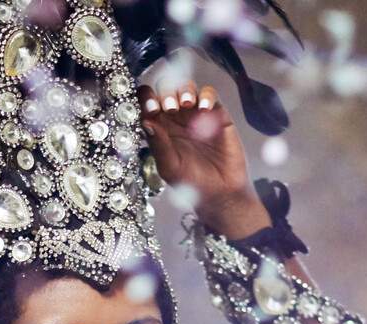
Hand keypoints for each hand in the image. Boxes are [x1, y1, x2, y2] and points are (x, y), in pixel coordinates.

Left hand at [138, 80, 259, 234]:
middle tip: (168, 108)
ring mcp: (195, 114)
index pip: (147, 104)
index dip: (146, 100)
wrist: (220, 192)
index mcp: (159, 128)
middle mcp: (175, 118)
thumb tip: (146, 121)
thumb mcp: (169, 167)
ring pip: (186, 88)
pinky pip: (209, 94)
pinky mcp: (216, 113)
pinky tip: (203, 108)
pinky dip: (206, 95)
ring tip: (185, 104)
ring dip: (184, 90)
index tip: (150, 108)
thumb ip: (158, 145)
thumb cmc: (192, 184)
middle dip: (165, 93)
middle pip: (165, 90)